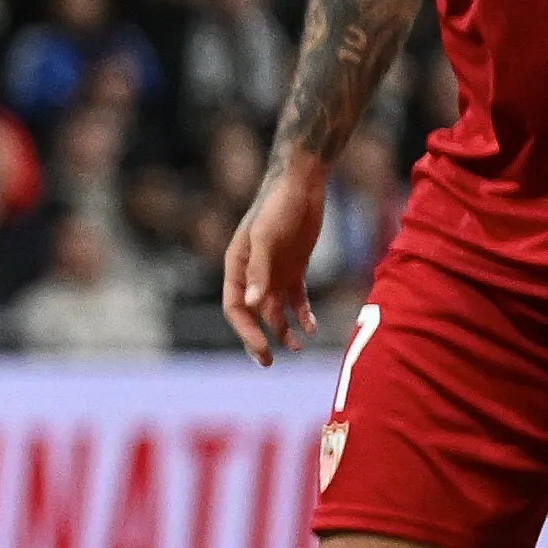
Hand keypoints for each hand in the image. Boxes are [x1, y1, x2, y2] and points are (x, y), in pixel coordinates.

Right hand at [222, 158, 333, 359]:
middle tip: (268, 363)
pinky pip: (296, 300)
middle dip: (258, 339)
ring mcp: (273, 272)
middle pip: (251, 314)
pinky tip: (312, 328)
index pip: (234, 307)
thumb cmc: (278, 206)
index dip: (245, 331)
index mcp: (237, 266)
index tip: (261, 350)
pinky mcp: (294, 268)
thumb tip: (251, 303)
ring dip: (283, 331)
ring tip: (298, 349)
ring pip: (274, 311)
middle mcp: (252, 273)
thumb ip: (260, 270)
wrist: (301, 183)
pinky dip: (302, 315)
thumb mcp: (267, 236)